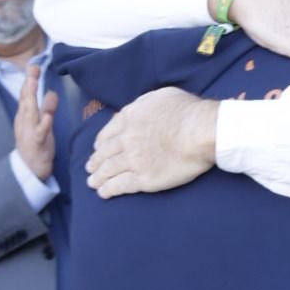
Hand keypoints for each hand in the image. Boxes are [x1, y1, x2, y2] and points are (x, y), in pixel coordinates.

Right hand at [14, 66, 57, 180]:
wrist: (29, 169)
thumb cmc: (36, 144)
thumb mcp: (42, 123)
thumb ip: (47, 108)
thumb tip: (52, 93)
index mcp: (24, 115)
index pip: (25, 94)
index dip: (29, 80)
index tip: (33, 66)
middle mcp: (24, 121)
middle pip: (25, 99)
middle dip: (29, 84)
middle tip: (32, 69)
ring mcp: (29, 131)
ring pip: (29, 112)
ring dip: (31, 97)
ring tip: (34, 83)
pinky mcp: (36, 142)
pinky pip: (39, 132)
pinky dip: (43, 123)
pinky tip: (48, 116)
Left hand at [87, 89, 218, 197]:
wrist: (199, 132)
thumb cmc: (188, 111)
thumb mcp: (162, 95)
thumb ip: (146, 103)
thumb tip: (142, 108)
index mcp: (130, 118)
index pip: (108, 132)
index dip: (101, 142)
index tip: (98, 148)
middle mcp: (126, 139)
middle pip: (104, 153)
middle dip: (95, 162)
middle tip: (90, 168)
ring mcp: (133, 160)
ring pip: (108, 170)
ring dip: (98, 177)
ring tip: (93, 183)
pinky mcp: (143, 179)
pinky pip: (120, 185)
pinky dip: (108, 190)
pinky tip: (103, 193)